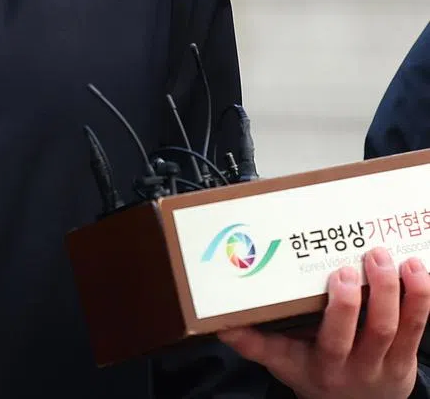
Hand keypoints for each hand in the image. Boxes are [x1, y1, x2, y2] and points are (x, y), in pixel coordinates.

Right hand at [219, 247, 429, 397]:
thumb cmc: (313, 374)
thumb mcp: (282, 362)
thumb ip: (253, 342)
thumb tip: (220, 322)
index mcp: (326, 364)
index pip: (336, 340)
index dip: (344, 309)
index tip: (340, 275)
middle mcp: (360, 366)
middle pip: (376, 330)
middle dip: (377, 292)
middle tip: (369, 256)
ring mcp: (388, 364)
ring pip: (402, 328)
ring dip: (404, 291)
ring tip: (394, 258)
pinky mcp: (407, 359)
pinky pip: (419, 329)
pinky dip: (422, 298)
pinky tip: (417, 271)